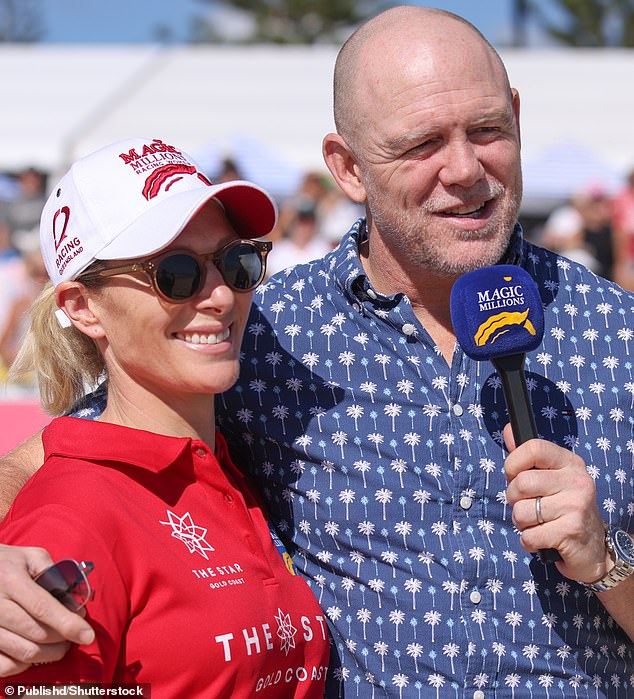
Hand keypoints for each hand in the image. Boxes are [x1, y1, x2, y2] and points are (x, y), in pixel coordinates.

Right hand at [0, 545, 94, 675]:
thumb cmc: (6, 564)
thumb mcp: (30, 557)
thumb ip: (53, 572)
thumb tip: (74, 599)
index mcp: (11, 581)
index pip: (43, 608)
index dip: (67, 624)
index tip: (87, 635)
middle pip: (36, 633)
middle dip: (63, 638)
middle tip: (75, 633)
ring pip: (23, 653)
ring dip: (49, 653)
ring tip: (61, 644)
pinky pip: (5, 666)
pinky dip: (24, 664)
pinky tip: (34, 651)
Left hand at [503, 425, 610, 583]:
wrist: (594, 548)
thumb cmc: (564, 508)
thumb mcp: (552, 477)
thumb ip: (528, 456)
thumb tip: (508, 429)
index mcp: (570, 463)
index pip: (533, 448)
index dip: (513, 463)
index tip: (513, 475)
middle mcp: (577, 481)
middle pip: (521, 483)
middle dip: (514, 499)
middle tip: (527, 506)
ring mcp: (576, 506)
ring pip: (521, 512)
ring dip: (521, 523)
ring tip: (538, 523)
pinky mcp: (572, 532)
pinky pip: (529, 536)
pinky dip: (529, 541)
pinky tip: (543, 538)